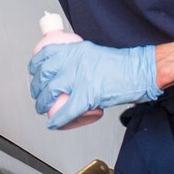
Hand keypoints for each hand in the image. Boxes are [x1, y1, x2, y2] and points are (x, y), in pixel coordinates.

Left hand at [28, 41, 160, 129]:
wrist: (139, 71)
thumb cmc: (121, 64)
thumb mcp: (93, 53)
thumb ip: (79, 60)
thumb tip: (68, 71)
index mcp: (75, 50)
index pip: (46, 54)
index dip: (35, 65)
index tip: (33, 71)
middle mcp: (73, 62)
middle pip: (45, 75)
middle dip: (36, 88)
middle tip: (37, 93)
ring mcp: (79, 79)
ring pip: (50, 92)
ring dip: (42, 103)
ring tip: (42, 108)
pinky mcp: (87, 95)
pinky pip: (66, 111)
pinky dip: (57, 120)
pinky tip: (53, 123)